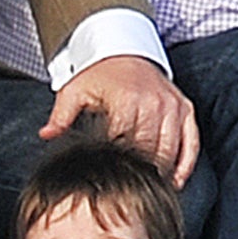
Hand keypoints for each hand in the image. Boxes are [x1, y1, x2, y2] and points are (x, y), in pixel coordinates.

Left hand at [41, 55, 199, 187]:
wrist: (125, 48)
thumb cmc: (99, 73)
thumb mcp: (75, 90)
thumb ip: (61, 115)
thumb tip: (46, 135)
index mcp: (126, 100)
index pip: (124, 143)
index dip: (118, 164)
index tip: (111, 178)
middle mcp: (153, 103)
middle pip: (149, 150)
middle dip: (140, 173)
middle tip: (131, 190)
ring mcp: (171, 106)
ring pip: (170, 150)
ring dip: (162, 172)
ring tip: (151, 190)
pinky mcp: (184, 108)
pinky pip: (191, 142)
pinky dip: (185, 164)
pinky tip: (176, 181)